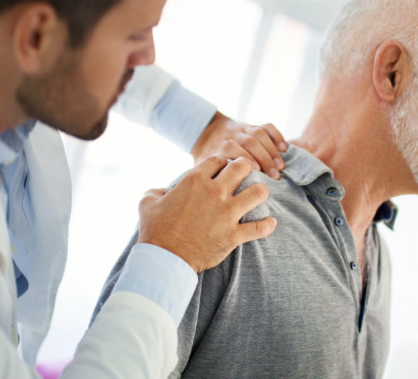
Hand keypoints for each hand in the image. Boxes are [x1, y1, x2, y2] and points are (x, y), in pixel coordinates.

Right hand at [137, 155, 275, 272]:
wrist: (165, 258)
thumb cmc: (155, 230)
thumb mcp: (147, 203)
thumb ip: (155, 191)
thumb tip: (161, 191)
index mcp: (195, 181)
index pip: (218, 159)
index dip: (222, 161)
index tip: (224, 167)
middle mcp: (214, 192)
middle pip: (242, 167)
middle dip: (247, 167)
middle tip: (247, 173)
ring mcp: (227, 213)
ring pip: (258, 193)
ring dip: (261, 191)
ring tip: (261, 194)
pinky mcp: (234, 234)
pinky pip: (259, 228)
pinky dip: (268, 225)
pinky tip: (270, 222)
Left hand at [191, 111, 287, 178]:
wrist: (206, 132)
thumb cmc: (207, 158)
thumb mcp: (202, 167)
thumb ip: (208, 178)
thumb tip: (216, 197)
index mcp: (218, 146)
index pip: (233, 148)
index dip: (246, 158)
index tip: (256, 172)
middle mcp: (231, 135)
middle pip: (250, 142)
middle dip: (265, 158)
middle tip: (275, 176)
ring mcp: (243, 129)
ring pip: (259, 134)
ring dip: (272, 150)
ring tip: (280, 167)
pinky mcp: (252, 125)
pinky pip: (266, 126)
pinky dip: (277, 135)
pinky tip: (284, 148)